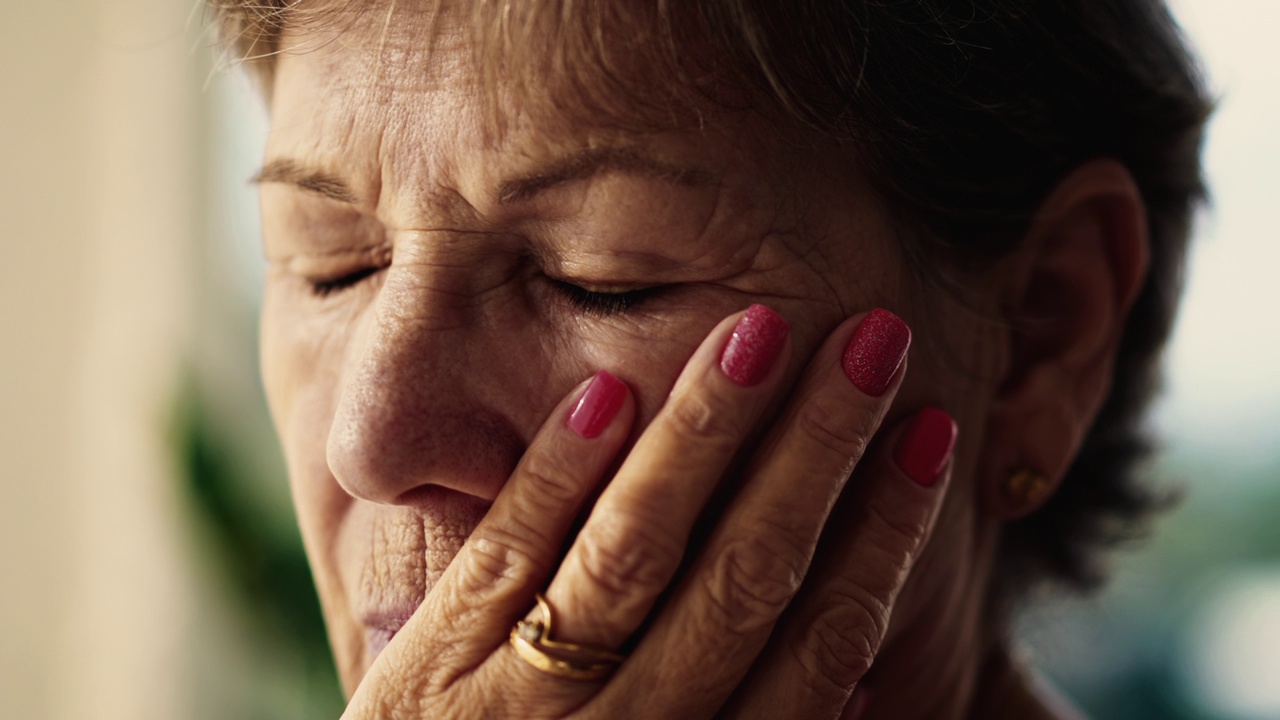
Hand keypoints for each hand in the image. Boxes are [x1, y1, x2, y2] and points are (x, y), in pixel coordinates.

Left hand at [341, 306, 953, 718]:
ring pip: (634, 550)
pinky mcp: (427, 675)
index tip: (930, 432)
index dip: (887, 534)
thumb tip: (850, 661)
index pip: (824, 641)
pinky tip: (607, 392)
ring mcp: (524, 705)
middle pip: (748, 575)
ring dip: (703, 434)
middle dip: (819, 450)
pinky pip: (502, 561)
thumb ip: (751, 719)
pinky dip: (558, 475)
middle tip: (875, 338)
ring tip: (758, 333)